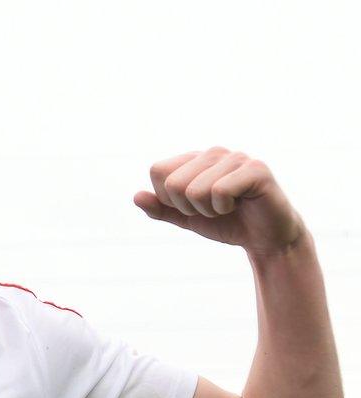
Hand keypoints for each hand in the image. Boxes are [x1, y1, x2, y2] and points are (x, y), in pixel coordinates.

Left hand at [133, 146, 303, 255]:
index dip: (168, 199)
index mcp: (195, 159)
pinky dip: (225, 208)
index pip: (157, 171)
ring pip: (194, 191)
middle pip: (172, 183)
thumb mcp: (187, 219)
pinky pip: (219, 192)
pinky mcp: (256, 169)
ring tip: (229, 207)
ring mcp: (236, 158)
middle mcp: (214, 153)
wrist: (266, 239)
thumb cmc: (227, 224)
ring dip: (209, 210)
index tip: (193, 206)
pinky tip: (241, 205)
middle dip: (188, 208)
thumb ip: (161, 209)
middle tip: (213, 209)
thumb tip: (136, 196)